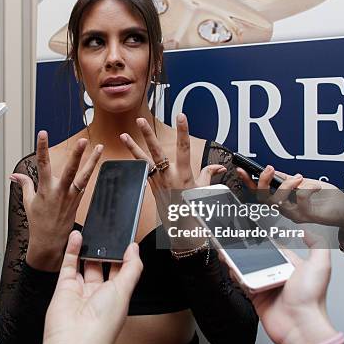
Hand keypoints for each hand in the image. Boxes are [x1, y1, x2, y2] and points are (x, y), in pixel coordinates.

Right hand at [10, 131, 102, 270]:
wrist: (50, 242)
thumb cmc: (38, 223)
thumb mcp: (28, 202)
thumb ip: (24, 184)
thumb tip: (13, 175)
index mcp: (45, 189)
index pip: (42, 164)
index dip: (42, 147)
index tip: (43, 133)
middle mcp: (60, 192)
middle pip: (70, 170)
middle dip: (76, 155)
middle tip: (82, 141)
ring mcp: (71, 196)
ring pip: (84, 176)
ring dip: (92, 162)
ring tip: (99, 148)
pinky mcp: (78, 201)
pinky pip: (85, 184)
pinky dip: (90, 172)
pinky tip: (96, 161)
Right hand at [42, 231, 142, 343]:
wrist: (76, 339)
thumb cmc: (103, 324)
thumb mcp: (125, 290)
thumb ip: (132, 267)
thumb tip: (135, 248)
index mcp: (117, 296)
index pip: (121, 271)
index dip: (123, 255)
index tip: (124, 239)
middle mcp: (98, 293)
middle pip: (102, 265)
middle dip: (104, 250)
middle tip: (107, 233)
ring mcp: (80, 289)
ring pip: (84, 263)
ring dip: (88, 247)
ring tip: (93, 230)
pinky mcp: (64, 286)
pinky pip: (69, 264)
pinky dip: (72, 249)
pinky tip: (77, 236)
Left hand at [120, 114, 224, 242]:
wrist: (182, 227)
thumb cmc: (194, 208)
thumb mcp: (204, 190)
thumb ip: (209, 174)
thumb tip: (220, 167)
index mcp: (184, 174)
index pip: (184, 148)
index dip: (183, 131)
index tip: (181, 116)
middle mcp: (169, 175)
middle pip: (156, 151)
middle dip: (148, 135)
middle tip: (140, 121)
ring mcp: (158, 181)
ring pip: (143, 160)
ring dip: (133, 147)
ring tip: (123, 135)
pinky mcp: (152, 186)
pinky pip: (143, 171)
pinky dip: (136, 162)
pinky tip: (128, 153)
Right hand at [234, 233, 337, 343]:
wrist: (299, 325)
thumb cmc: (311, 299)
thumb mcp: (320, 265)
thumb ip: (317, 245)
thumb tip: (306, 232)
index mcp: (292, 267)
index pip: (274, 248)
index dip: (263, 241)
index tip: (253, 233)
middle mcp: (278, 275)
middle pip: (258, 258)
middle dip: (246, 250)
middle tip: (235, 242)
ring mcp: (266, 286)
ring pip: (248, 269)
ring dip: (238, 261)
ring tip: (229, 252)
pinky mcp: (256, 296)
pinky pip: (243, 283)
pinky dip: (236, 275)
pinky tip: (232, 268)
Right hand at [237, 166, 343, 238]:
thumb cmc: (329, 199)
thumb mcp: (306, 183)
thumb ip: (290, 180)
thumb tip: (274, 171)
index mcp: (284, 201)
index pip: (260, 193)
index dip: (249, 182)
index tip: (241, 170)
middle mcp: (286, 210)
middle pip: (263, 199)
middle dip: (262, 182)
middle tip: (268, 169)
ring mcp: (295, 215)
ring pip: (278, 201)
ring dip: (287, 185)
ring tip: (299, 177)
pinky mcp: (307, 216)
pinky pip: (299, 200)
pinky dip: (307, 188)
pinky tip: (316, 186)